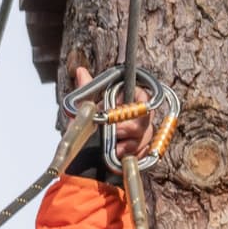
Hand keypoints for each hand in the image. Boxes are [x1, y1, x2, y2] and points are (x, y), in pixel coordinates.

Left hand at [62, 54, 161, 170]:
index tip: (120, 112)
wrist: (82, 151)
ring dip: (131, 144)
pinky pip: (144, 153)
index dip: (137, 104)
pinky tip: (122, 157)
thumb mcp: (85, 108)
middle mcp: (138, 117)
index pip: (143, 97)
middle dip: (132, 127)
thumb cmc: (88, 125)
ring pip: (146, 138)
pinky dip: (134, 156)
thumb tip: (81, 71)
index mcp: (128, 101)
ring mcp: (141, 136)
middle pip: (146, 120)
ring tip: (116, 149)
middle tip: (117, 132)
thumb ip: (86, 90)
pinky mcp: (139, 152)